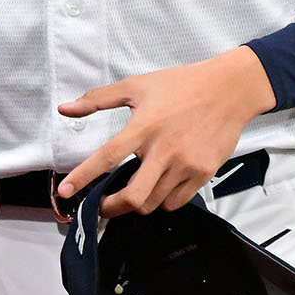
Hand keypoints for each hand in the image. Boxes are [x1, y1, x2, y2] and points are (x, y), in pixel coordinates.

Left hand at [56, 46, 276, 216]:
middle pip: (133, 197)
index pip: (107, 156)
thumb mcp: (137, 86)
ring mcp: (186, 164)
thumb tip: (64, 109)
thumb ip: (98, 99)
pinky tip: (158, 188)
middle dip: (112, 208)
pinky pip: (176, 202)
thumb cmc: (181, 85)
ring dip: (137, 204)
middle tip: (103, 206)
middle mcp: (164, 149)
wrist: (229, 89)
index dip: (84, 176)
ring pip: (154, 203)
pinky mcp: (203, 173)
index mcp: (144, 126)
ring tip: (132, 192)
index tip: (65, 192)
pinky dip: (162, 201)